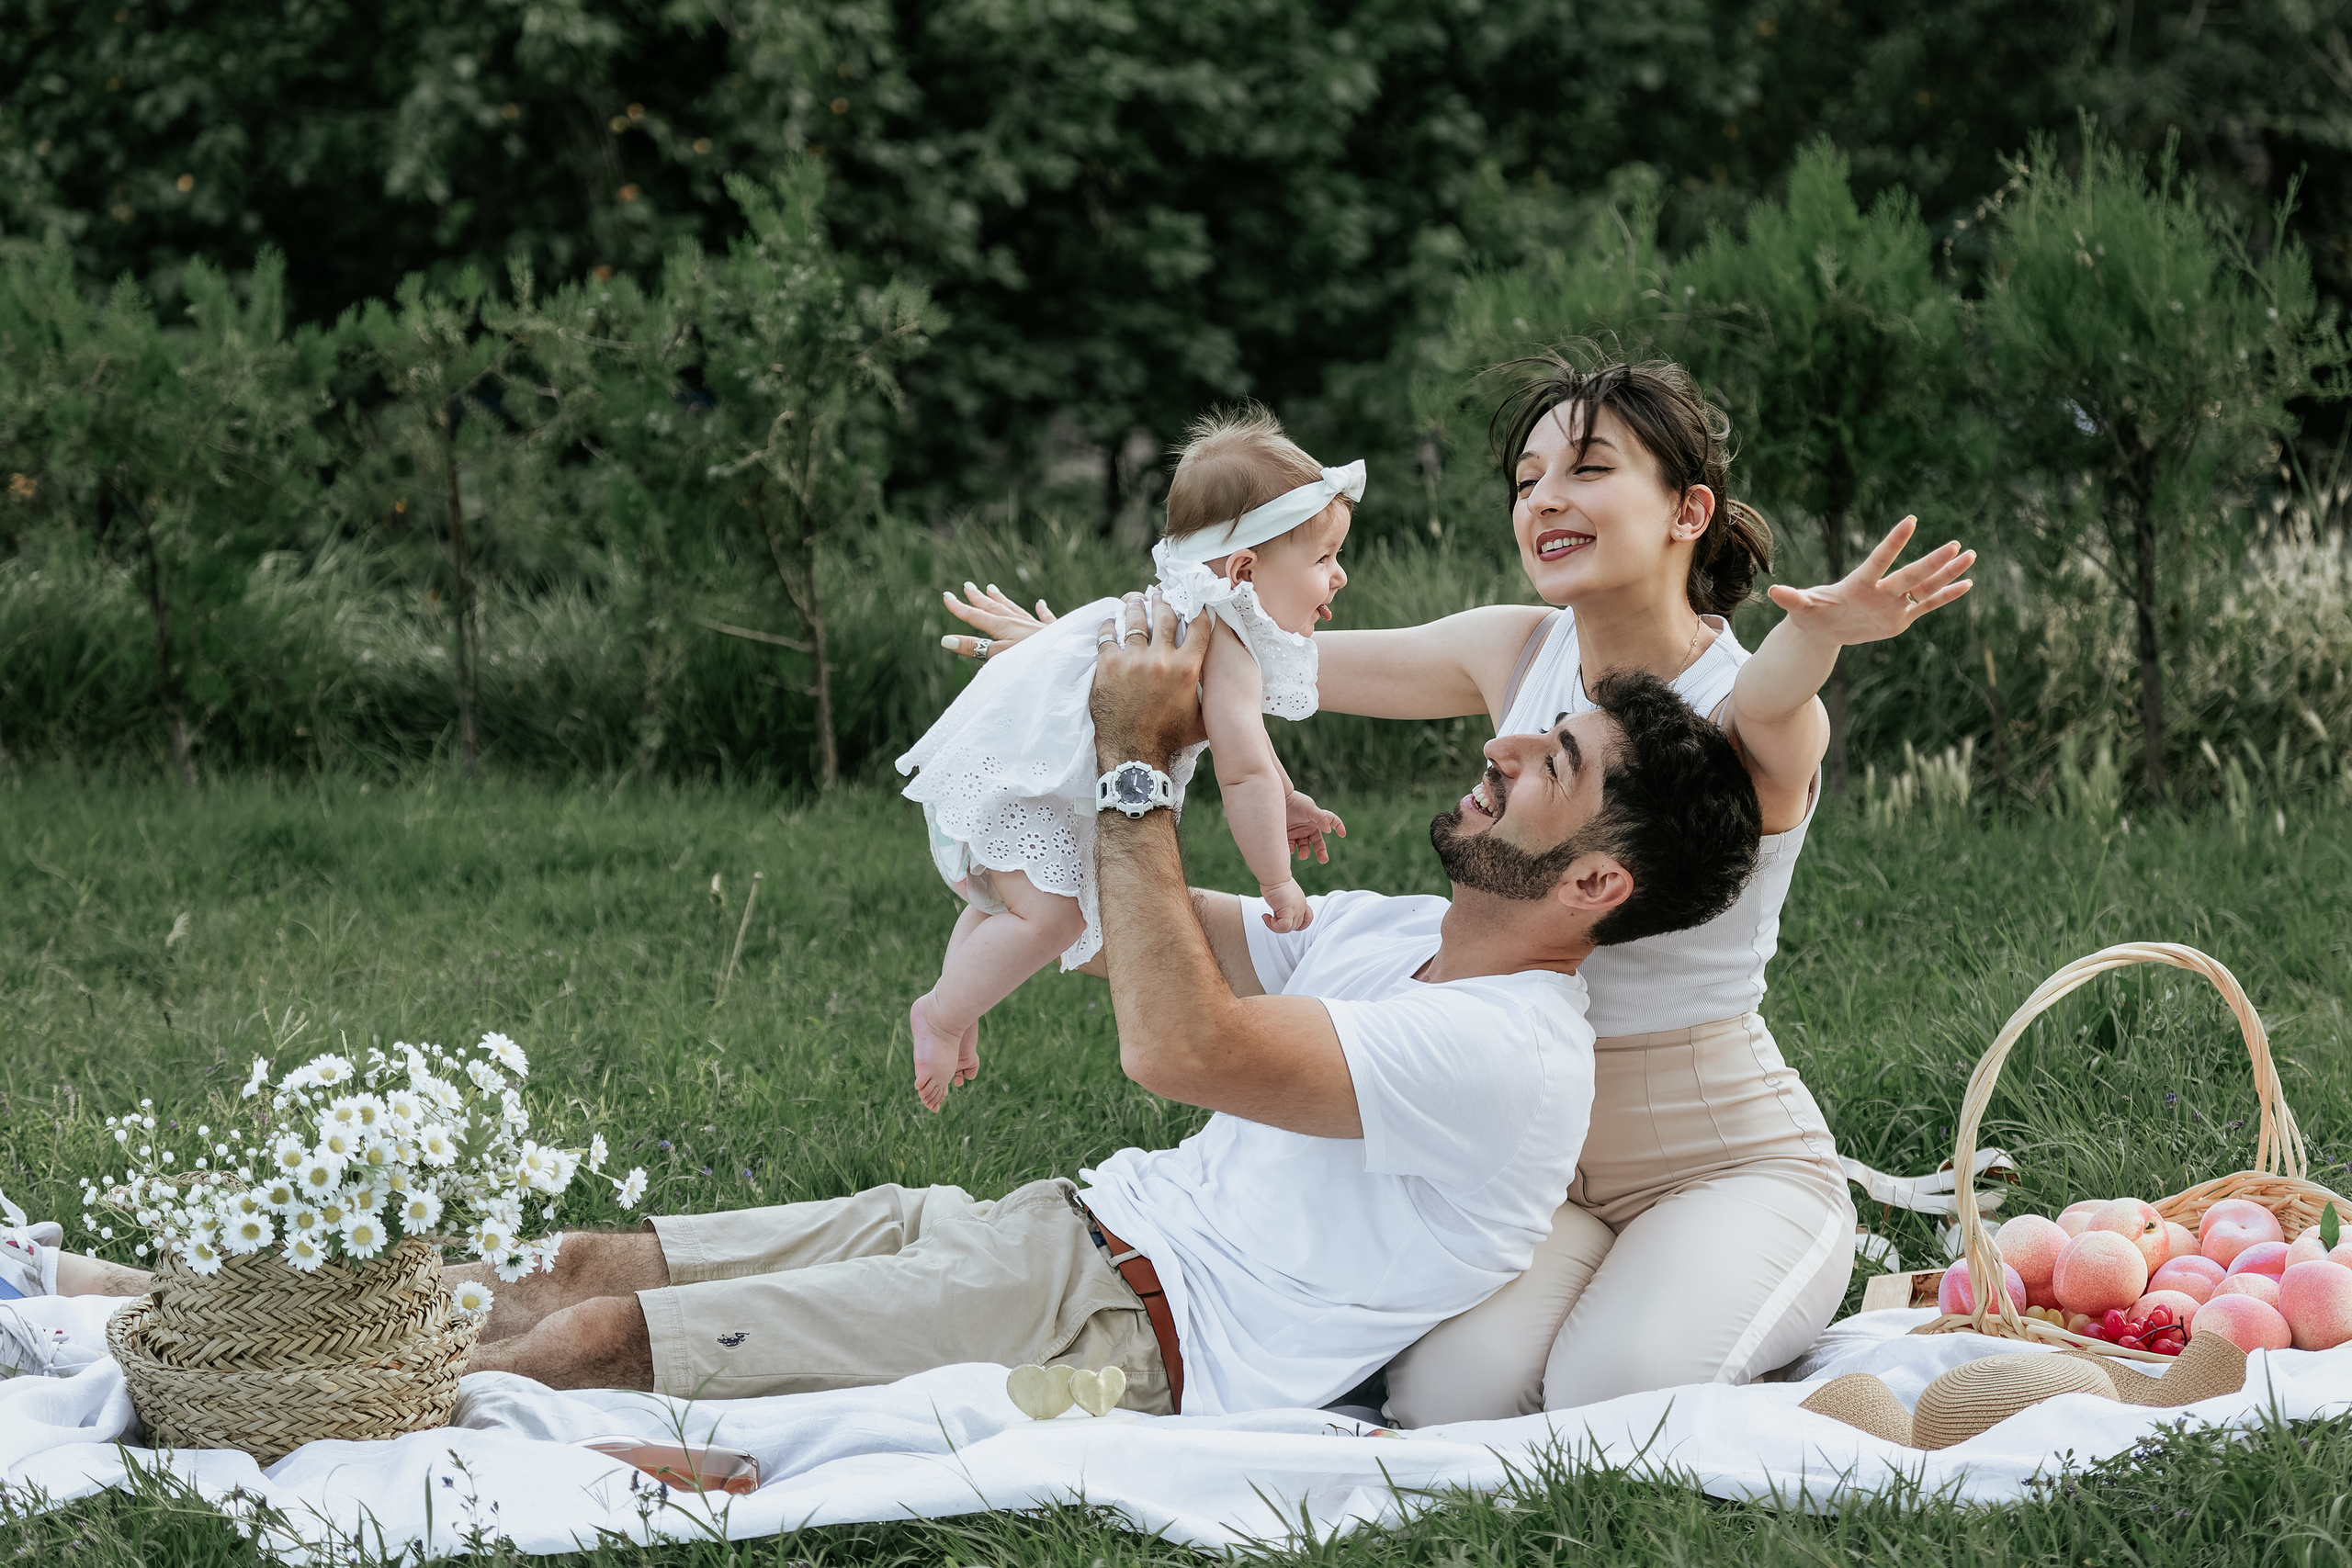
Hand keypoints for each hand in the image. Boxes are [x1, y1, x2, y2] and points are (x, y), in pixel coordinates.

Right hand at [939, 581, 1053, 659]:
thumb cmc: (1032, 659)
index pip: (976, 616)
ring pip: (1014, 609)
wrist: (1067, 656)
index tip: (946, 596)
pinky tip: (1041, 604)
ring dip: (1002, 599)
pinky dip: (1041, 611)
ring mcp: (1035, 626)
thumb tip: (945, 640)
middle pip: (994, 608)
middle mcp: (1018, 623)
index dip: (960, 608)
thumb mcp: (999, 655)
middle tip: (967, 586)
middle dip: (979, 598)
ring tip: (992, 588)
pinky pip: (1045, 618)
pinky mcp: (1053, 632)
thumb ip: (974, 647)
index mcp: (1004, 628)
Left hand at [1091, 591, 1210, 768]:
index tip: (1193, 600)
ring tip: (1134, 600)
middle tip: (1159, 592)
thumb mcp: (1201, 717)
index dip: (1197, 609)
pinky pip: (1107, 635)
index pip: (1197, 626)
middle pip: (1164, 615)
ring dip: (1135, 606)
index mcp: (1187, 669)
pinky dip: (1109, 625)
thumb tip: (1229, 689)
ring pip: (1134, 619)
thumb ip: (1212, 696)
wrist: (1134, 753)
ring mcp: (1132, 660)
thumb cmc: (1170, 739)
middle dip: (1163, 600)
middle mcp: (1161, 659)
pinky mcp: (1108, 666)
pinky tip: (1110, 622)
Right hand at [1260, 878, 1313, 932]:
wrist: (1275, 874)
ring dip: (1275, 925)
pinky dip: (1273, 926)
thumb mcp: (1284, 894)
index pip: (1307, 919)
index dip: (1297, 924)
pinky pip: (1284, 927)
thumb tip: (1278, 911)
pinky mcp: (1289, 911)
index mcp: (1302, 903)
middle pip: (1295, 926)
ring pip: (1289, 928)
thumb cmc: (1275, 881)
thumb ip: (1286, 903)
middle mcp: (1301, 907)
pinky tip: (1266, 916)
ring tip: (1267, 916)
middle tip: (1271, 917)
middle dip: (1282, 925)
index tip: (1284, 920)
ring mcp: (1297, 909)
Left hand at [1285, 790, 1345, 864]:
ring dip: (1304, 853)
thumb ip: (1321, 818)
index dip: (1339, 827)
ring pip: (1304, 848)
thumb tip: (1329, 831)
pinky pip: (1291, 847)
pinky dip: (1291, 850)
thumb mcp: (1310, 808)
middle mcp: (1308, 828)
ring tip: (1302, 855)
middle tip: (1324, 860)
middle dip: (1321, 852)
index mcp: (1316, 820)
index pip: (1331, 823)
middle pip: (1318, 843)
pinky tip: (1290, 848)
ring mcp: (1297, 833)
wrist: (1275, 801)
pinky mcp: (1287, 837)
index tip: (1343, 834)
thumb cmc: (1295, 802)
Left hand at [1764, 516, 1973, 647]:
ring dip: (1947, 572)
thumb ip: (1793, 599)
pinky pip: (1927, 606)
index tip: (1910, 521)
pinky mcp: (1900, 618)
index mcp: (1860, 583)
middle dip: (1932, 562)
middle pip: (1911, 575)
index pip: (1880, 559)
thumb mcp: (1801, 609)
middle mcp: (1882, 590)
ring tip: (1970, 554)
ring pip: (1926, 586)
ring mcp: (1893, 603)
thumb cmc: (1811, 613)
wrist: (1823, 628)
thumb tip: (1774, 593)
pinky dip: (1946, 596)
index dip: (1893, 542)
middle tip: (1953, 544)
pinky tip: (1967, 583)